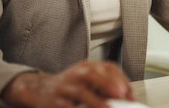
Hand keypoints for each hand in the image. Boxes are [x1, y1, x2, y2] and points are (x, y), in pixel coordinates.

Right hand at [1, 60, 134, 107]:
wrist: (38, 89)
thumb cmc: (69, 85)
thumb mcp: (86, 79)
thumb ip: (104, 84)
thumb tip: (124, 96)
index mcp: (87, 66)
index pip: (107, 67)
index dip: (121, 79)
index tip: (130, 94)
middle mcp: (76, 73)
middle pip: (92, 74)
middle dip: (107, 83)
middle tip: (120, 93)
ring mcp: (64, 87)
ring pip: (80, 92)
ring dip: (95, 100)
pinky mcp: (54, 101)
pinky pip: (66, 106)